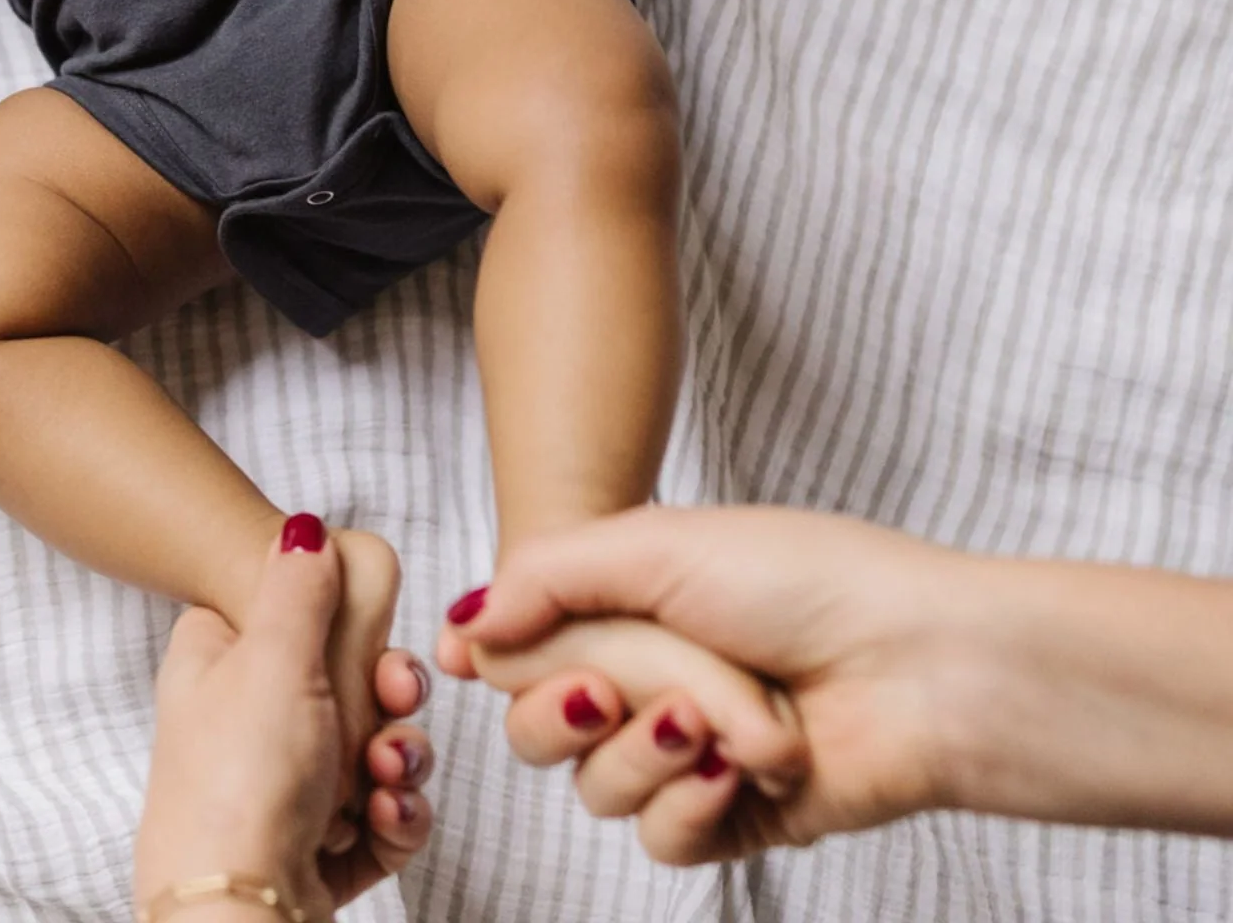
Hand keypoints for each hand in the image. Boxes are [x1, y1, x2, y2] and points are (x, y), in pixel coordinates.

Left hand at [135, 526, 436, 918]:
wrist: (238, 917)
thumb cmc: (240, 783)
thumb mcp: (274, 657)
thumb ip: (299, 586)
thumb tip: (302, 527)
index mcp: (215, 663)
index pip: (285, 614)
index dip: (339, 620)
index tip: (375, 629)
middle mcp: (242, 725)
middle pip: (343, 684)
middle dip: (387, 699)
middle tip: (397, 702)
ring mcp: (278, 792)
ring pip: (369, 752)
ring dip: (396, 761)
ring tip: (387, 778)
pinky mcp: (312, 850)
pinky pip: (378, 816)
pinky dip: (393, 817)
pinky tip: (387, 819)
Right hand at [450, 507, 962, 861]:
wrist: (921, 667)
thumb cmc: (805, 582)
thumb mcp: (656, 545)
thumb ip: (545, 579)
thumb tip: (461, 627)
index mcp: (622, 604)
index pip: (513, 649)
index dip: (501, 660)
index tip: (476, 660)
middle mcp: (644, 677)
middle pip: (537, 726)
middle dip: (579, 705)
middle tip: (623, 688)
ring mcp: (685, 752)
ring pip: (596, 787)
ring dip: (657, 751)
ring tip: (730, 721)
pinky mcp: (728, 817)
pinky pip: (658, 838)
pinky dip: (694, 802)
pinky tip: (740, 769)